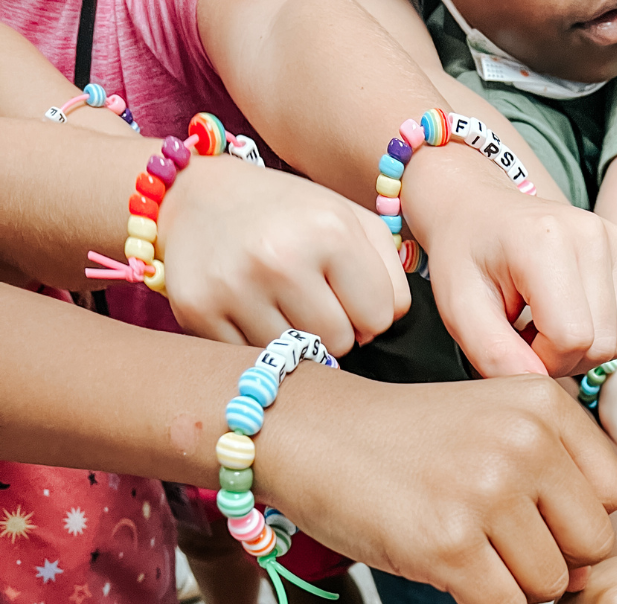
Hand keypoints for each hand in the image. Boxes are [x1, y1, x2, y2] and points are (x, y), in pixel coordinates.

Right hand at [157, 155, 409, 354]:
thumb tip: (388, 324)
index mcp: (328, 229)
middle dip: (331, 328)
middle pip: (339, 344)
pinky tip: (243, 309)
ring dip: (293, 340)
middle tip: (306, 297)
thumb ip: (389, 272)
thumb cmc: (286, 214)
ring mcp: (235, 286)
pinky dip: (252, 344)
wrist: (195, 196)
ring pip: (296, 359)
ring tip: (274, 302)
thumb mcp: (348, 220)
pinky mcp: (198, 310)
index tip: (343, 291)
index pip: (378, 318)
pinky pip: (250, 361)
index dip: (366, 311)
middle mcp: (280, 257)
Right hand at [266, 372, 616, 603]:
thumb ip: (555, 476)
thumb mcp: (491, 423)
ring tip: (467, 554)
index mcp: (545, 406)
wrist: (306, 433)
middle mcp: (525, 443)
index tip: (530, 517)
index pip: (615, 495)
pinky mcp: (447, 544)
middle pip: (592, 547)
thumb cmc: (400, 439)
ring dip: (513, 587)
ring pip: (551, 585)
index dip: (575, 520)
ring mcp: (486, 493)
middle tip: (498, 546)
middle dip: (552, 560)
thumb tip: (593, 570)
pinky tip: (448, 575)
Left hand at [402, 145, 616, 377]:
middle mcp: (593, 236)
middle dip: (563, 358)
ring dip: (583, 348)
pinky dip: (601, 333)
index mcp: (547, 243)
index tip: (514, 343)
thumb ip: (494, 354)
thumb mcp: (460, 310)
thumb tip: (538, 385)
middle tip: (527, 337)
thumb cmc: (465, 259)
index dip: (542, 360)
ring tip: (545, 325)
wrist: (479, 210)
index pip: (572, 338)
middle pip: (602, 343)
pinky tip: (568, 315)